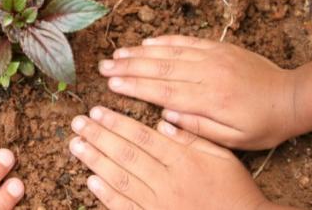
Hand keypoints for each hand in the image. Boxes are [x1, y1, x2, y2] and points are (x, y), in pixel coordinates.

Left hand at [69, 107, 281, 209]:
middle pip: (126, 154)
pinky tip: (92, 180)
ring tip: (76, 145)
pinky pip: (126, 206)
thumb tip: (163, 121)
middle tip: (78, 123)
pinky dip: (107, 194)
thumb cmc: (234, 189)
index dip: (117, 123)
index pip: (142, 137)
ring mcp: (159, 204)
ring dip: (95, 160)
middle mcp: (168, 181)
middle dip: (99, 136)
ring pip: (121, 178)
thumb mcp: (221, 156)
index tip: (97, 111)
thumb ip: (192, 137)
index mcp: (183, 161)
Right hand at [99, 35, 297, 149]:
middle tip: (102, 67)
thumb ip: (198, 128)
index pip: (163, 91)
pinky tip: (146, 42)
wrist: (292, 98)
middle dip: (128, 67)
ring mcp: (213, 57)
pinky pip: (186, 41)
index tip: (111, 85)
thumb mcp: (233, 139)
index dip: (134, 87)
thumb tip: (166, 116)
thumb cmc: (262, 125)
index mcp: (209, 99)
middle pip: (159, 68)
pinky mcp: (219, 47)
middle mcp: (208, 73)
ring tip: (116, 54)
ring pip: (169, 52)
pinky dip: (164, 41)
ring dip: (140, 52)